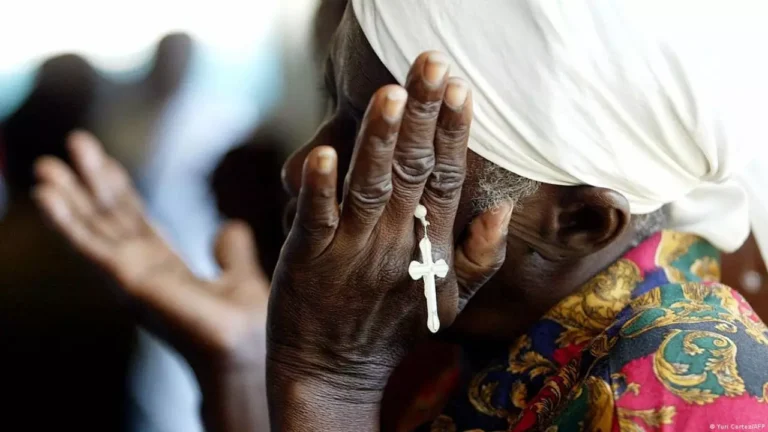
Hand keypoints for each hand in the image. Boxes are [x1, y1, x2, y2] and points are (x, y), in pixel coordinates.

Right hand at [33, 132, 269, 430]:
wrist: (246, 349)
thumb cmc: (245, 324)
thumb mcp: (239, 275)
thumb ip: (232, 252)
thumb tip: (229, 227)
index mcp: (163, 268)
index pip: (134, 221)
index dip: (118, 189)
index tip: (103, 159)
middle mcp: (140, 271)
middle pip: (109, 218)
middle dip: (90, 182)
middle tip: (73, 142)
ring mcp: (130, 276)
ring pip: (93, 227)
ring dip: (68, 197)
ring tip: (46, 165)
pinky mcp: (127, 280)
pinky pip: (90, 244)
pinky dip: (66, 220)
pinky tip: (45, 196)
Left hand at [268, 52, 512, 428]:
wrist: (334, 372)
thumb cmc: (391, 326)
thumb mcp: (448, 298)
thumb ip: (481, 255)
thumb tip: (506, 208)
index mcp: (429, 245)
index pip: (448, 179)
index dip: (455, 134)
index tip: (462, 89)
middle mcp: (395, 242)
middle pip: (414, 171)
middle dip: (424, 115)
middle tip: (431, 63)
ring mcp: (352, 249)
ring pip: (370, 187)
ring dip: (381, 141)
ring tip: (392, 94)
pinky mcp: (309, 258)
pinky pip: (316, 218)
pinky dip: (320, 188)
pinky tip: (325, 154)